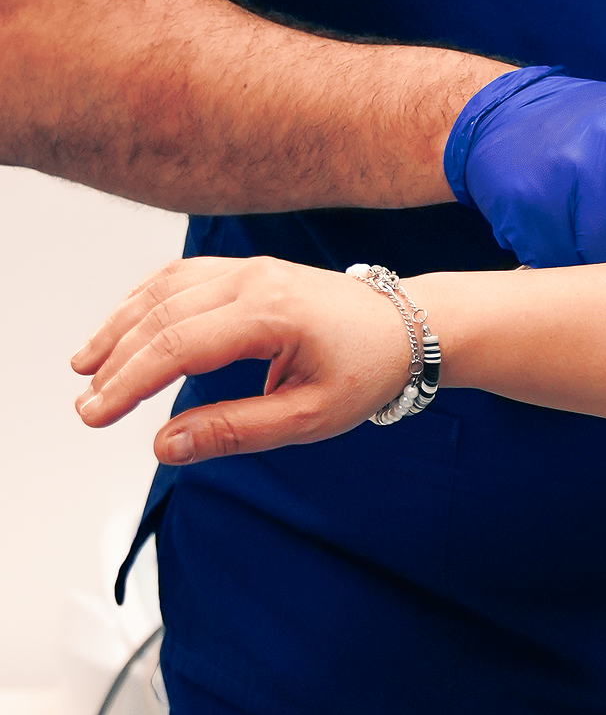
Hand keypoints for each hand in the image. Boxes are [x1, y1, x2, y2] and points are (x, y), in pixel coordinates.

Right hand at [73, 257, 417, 462]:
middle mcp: (253, 280)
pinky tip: (122, 331)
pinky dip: (144, 303)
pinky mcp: (246, 271)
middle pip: (161, 317)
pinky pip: (181, 278)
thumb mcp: (309, 416)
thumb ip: (235, 430)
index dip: (129, 383)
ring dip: (120, 327)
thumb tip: (166, 445)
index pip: (178, 346)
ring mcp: (248, 269)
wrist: (408, 327)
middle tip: (87, 406)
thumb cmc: (367, 369)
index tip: (95, 416)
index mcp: (270, 313)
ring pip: (163, 290)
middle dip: (117, 362)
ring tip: (87, 369)